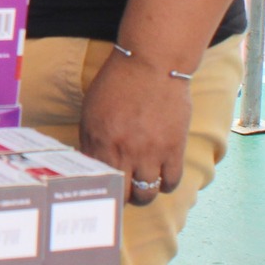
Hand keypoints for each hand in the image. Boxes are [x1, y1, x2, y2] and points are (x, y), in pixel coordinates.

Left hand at [79, 47, 194, 206]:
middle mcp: (122, 150)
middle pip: (121, 194)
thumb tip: (91, 166)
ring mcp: (150, 151)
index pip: (97, 181)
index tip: (104, 192)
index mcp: (98, 140)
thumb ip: (90, 140)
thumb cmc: (118, 84)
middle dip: (122, 199)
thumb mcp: (91, 110)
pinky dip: (166, 185)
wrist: (152, 65)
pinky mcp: (174, 148)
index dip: (100, 190)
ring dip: (144, 195)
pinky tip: (162, 177)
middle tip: (124, 194)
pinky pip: (171, 182)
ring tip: (143, 188)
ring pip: (146, 194)